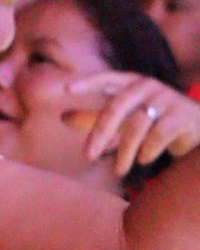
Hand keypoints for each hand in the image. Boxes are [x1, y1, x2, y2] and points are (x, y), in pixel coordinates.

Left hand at [65, 72, 199, 175]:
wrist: (197, 129)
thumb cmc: (153, 122)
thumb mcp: (124, 118)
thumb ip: (95, 118)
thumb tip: (63, 117)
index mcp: (131, 84)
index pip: (106, 78)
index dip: (88, 82)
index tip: (66, 89)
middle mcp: (148, 86)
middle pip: (116, 107)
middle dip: (99, 134)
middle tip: (87, 157)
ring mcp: (167, 98)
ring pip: (136, 125)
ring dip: (124, 152)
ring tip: (118, 171)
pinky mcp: (183, 114)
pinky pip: (158, 135)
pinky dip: (147, 151)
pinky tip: (144, 160)